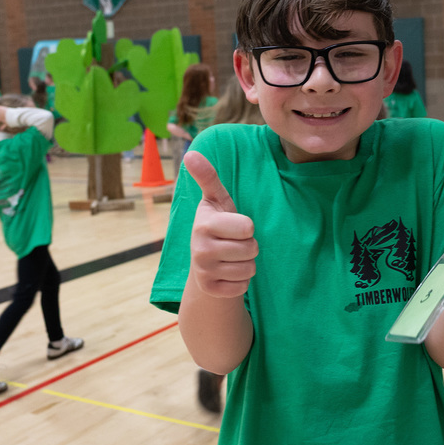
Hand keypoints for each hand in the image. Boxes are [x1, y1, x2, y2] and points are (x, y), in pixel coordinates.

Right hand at [185, 150, 257, 297]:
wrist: (205, 262)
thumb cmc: (218, 224)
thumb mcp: (216, 200)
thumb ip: (208, 177)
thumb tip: (191, 154)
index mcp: (203, 224)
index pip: (248, 227)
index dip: (247, 227)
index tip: (235, 226)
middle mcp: (199, 248)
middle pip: (252, 249)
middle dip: (249, 246)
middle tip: (234, 243)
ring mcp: (203, 271)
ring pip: (249, 269)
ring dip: (246, 264)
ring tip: (231, 257)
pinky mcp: (210, 290)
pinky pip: (242, 287)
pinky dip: (240, 281)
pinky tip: (228, 274)